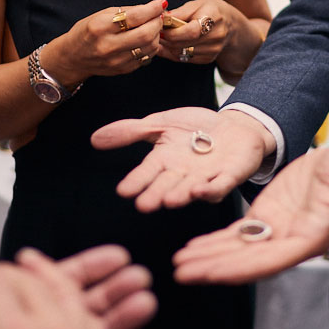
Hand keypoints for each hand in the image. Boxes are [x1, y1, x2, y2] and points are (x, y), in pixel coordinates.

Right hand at [41, 0, 167, 84]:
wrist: (73, 58)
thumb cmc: (88, 32)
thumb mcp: (101, 15)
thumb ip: (127, 11)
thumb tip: (153, 8)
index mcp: (100, 27)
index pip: (134, 17)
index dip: (152, 9)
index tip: (161, 3)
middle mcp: (108, 46)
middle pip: (146, 35)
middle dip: (158, 23)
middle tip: (158, 17)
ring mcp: (116, 61)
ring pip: (150, 47)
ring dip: (157, 35)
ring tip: (152, 27)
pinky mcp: (123, 70)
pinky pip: (147, 57)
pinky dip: (151, 46)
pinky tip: (146, 40)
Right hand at [92, 107, 270, 210]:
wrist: (234, 127)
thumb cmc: (195, 128)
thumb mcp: (161, 124)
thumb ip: (131, 131)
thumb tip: (94, 139)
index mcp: (165, 161)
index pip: (147, 172)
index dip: (137, 181)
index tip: (123, 191)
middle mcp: (182, 174)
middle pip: (167, 185)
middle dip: (157, 194)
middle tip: (145, 204)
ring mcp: (206, 177)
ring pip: (191, 189)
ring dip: (182, 195)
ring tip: (170, 200)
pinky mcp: (229, 176)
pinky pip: (220, 185)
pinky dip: (211, 190)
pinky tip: (200, 190)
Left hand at [159, 0, 262, 74]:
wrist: (232, 26)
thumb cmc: (211, 11)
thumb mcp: (198, 4)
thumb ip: (179, 13)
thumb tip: (160, 18)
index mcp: (214, 17)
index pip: (192, 30)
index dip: (173, 32)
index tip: (160, 27)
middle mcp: (217, 36)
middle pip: (185, 43)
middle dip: (166, 39)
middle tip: (155, 32)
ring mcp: (214, 50)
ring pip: (182, 53)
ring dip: (167, 47)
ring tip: (161, 37)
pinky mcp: (208, 59)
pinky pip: (184, 59)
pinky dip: (173, 53)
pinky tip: (169, 45)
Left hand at [172, 138, 328, 284]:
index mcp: (311, 239)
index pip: (271, 260)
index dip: (240, 267)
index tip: (212, 272)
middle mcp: (290, 242)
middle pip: (247, 261)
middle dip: (214, 267)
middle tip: (182, 272)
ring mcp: (278, 231)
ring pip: (238, 251)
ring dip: (209, 258)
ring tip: (179, 263)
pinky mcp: (269, 216)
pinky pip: (239, 235)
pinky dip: (216, 242)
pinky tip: (194, 248)